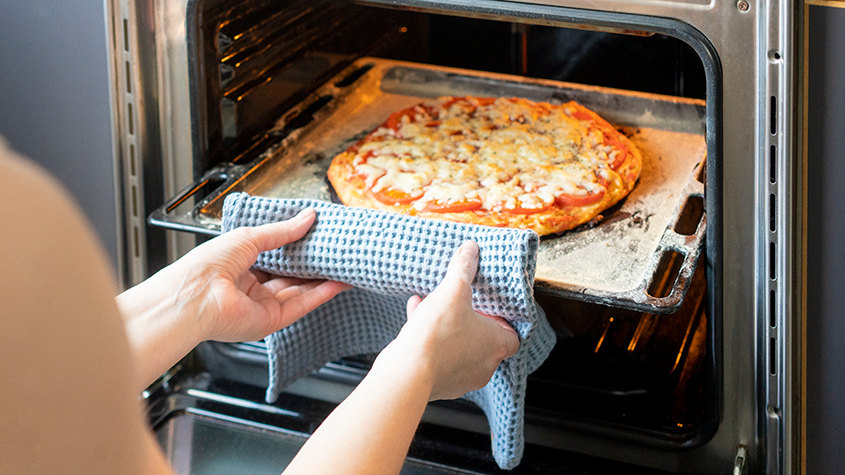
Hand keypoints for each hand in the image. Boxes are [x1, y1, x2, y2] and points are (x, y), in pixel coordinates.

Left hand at [174, 208, 350, 342]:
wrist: (196, 296)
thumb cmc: (208, 265)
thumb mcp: (249, 236)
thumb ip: (282, 231)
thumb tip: (308, 217)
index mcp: (239, 267)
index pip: (274, 258)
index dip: (296, 248)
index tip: (317, 237)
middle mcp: (251, 288)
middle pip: (290, 276)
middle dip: (314, 265)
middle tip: (336, 251)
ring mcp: (262, 306)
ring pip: (300, 291)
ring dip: (323, 280)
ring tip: (345, 266)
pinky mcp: (272, 321)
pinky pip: (301, 305)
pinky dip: (321, 294)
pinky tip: (338, 282)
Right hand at [375, 241, 519, 400]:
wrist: (406, 372)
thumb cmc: (436, 336)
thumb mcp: (452, 291)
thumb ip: (463, 267)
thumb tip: (471, 249)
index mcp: (497, 345)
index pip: (512, 334)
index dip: (502, 318)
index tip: (489, 306)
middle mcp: (484, 366)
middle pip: (483, 338)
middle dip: (469, 318)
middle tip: (459, 303)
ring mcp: (462, 378)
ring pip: (459, 346)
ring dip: (447, 325)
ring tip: (432, 305)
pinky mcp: (440, 383)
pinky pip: (439, 356)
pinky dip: (431, 338)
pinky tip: (415, 314)